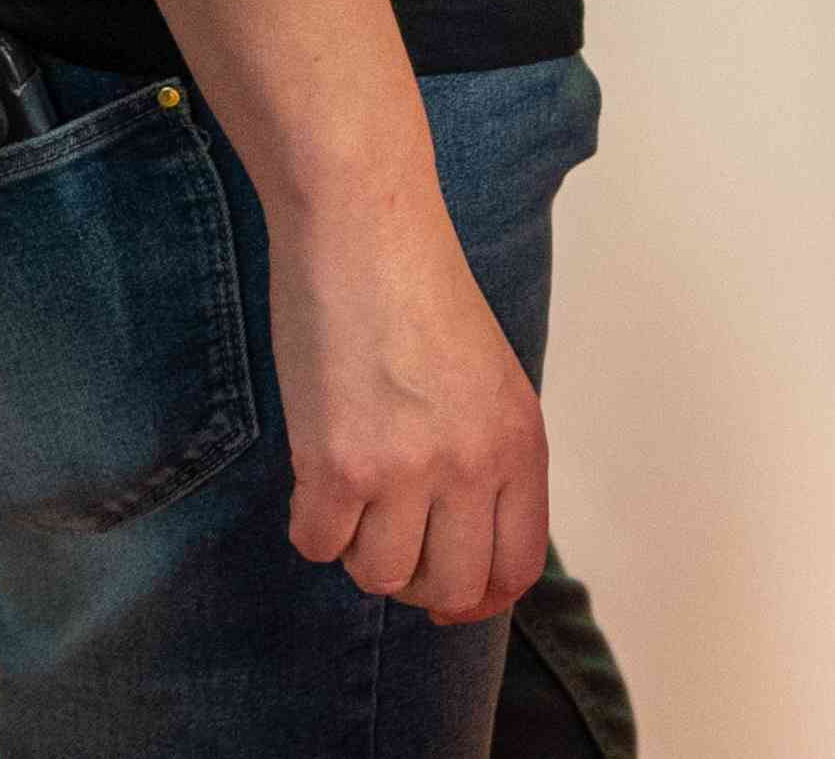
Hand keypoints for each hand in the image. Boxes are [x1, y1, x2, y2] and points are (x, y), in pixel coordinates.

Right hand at [274, 201, 546, 623]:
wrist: (365, 234)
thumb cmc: (422, 295)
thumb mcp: (491, 379)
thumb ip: (489, 458)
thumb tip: (465, 542)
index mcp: (521, 442)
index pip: (515, 567)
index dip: (480, 598)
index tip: (450, 600)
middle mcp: (473, 465)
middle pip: (450, 587)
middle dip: (418, 582)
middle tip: (392, 540)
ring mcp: (405, 469)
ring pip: (380, 576)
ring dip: (360, 547)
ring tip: (355, 489)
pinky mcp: (335, 466)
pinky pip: (318, 546)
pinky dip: (313, 523)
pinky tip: (318, 475)